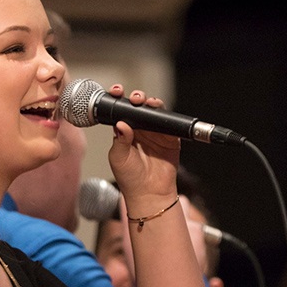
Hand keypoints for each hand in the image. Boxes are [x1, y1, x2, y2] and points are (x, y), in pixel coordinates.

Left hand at [105, 84, 179, 210]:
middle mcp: (140, 130)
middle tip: (135, 98)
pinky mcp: (170, 139)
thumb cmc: (130, 178)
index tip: (116, 92)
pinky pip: (170, 123)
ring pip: (155, 111)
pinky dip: (167, 116)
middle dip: (137, 98)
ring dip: (151, 103)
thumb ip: (119, 140)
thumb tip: (121, 123)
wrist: (149, 194)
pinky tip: (160, 112)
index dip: (119, 100)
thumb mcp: (119, 157)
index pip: (122, 111)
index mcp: (124, 132)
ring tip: (147, 102)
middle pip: (139, 107)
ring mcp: (156, 134)